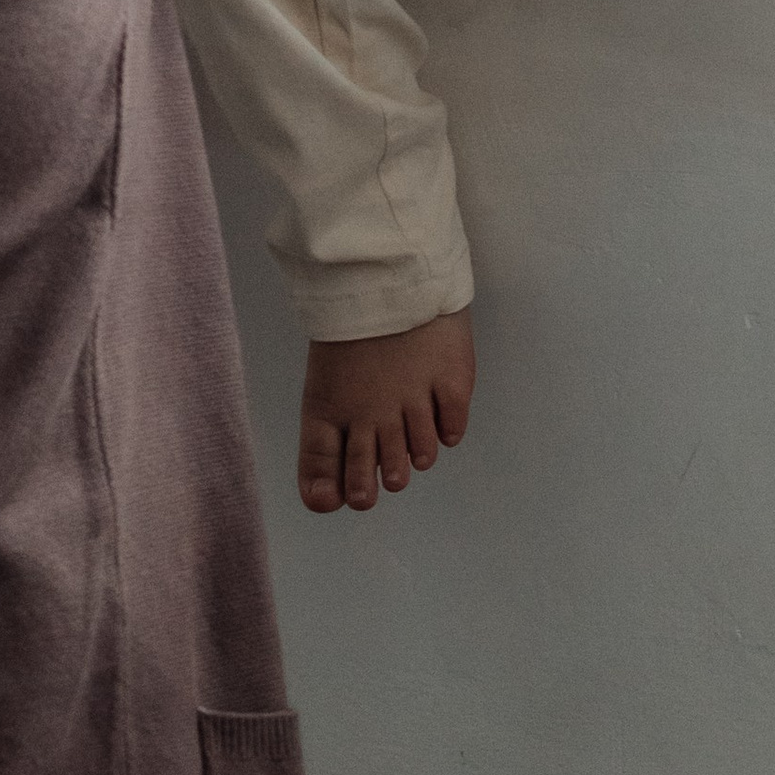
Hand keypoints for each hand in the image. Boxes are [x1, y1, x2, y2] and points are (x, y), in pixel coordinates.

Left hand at [298, 309, 475, 512]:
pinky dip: (448, 429)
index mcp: (331, 408)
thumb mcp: (323, 386)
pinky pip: (453, 427)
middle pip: (382, 469)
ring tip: (414, 448)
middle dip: (382, 482)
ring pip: (421, 454)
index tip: (354, 497)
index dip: (345, 488)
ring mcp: (415, 397)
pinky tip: (440, 418)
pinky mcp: (451, 381)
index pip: (335, 467)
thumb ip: (322, 450)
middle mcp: (373, 412)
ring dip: (417, 455)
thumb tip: (324, 504)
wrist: (389, 270)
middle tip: (388, 476)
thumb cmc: (350, 326)